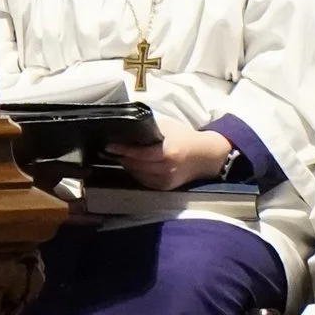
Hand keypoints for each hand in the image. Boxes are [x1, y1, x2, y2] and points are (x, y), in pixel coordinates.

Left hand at [110, 116, 232, 191]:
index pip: (139, 154)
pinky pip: (144, 181)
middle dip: (123, 158)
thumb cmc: (185, 137)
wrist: (205, 156)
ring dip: (128, 166)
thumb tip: (128, 131)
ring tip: (122, 157)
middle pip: (136, 165)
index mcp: (168, 152)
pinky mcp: (165, 187)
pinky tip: (134, 165)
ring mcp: (165, 180)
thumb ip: (149, 130)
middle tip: (113, 150)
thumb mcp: (168, 127)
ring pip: (138, 175)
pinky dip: (137, 173)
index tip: (109, 146)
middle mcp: (166, 169)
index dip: (123, 150)